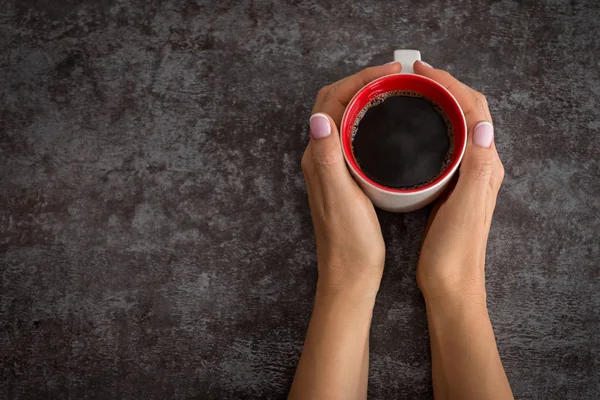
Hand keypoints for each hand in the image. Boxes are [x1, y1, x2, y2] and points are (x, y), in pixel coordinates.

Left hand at [301, 62, 401, 299]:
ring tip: (394, 89)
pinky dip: (369, 119)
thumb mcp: (341, 197)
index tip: (391, 71)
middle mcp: (320, 157)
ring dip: (365, 98)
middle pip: (335, 104)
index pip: (331, 102)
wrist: (350, 275)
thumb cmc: (349, 242)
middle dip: (362, 82)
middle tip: (395, 75)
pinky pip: (353, 135)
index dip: (359, 80)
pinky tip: (389, 124)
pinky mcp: (344, 177)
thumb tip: (319, 117)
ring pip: (345, 118)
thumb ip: (328, 157)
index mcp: (318, 157)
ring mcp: (332, 167)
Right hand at [413, 61, 512, 399]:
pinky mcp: (449, 186)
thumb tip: (481, 124)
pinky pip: (444, 144)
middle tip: (412, 75)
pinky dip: (430, 126)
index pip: (475, 110)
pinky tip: (411, 129)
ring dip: (437, 103)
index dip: (450, 84)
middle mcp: (480, 166)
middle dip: (443, 87)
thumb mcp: (466, 209)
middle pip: (468, 112)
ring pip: (455, 126)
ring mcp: (465, 176)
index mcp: (486, 166)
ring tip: (410, 92)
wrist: (450, 286)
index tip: (421, 71)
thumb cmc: (455, 252)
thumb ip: (477, 168)